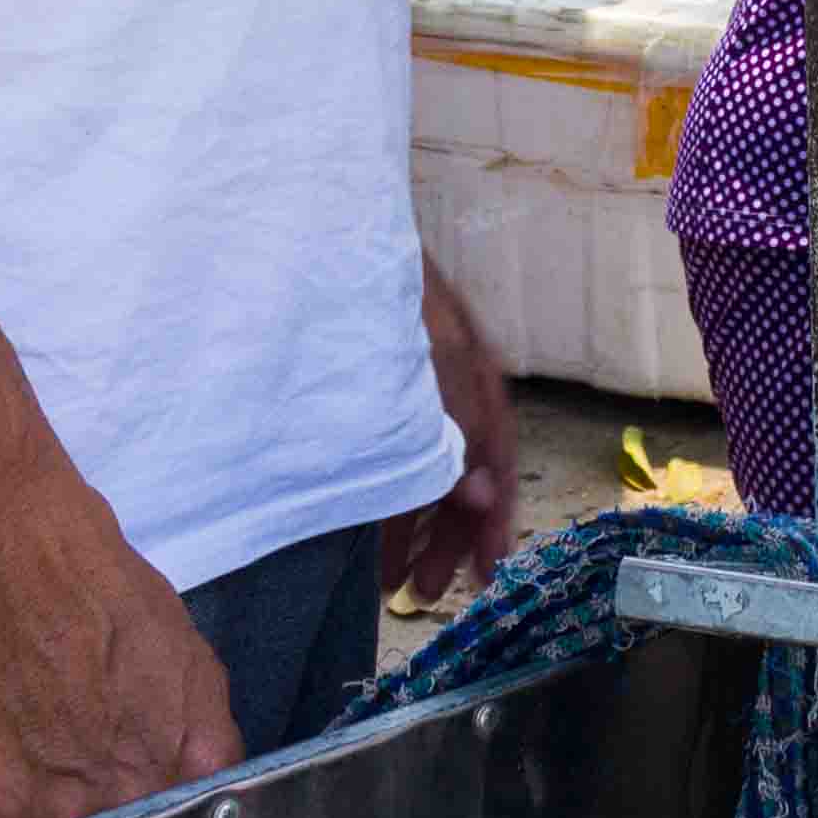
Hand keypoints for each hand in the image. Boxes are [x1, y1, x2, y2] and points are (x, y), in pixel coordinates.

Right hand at [0, 475, 238, 817]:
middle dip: (134, 814)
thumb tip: (206, 786)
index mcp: (194, 766)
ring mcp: (68, 811)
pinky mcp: (7, 808)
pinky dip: (27, 801)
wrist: (31, 576)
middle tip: (112, 770)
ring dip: (78, 814)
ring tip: (66, 753)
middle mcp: (133, 800)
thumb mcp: (198, 667)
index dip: (187, 809)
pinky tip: (31, 751)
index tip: (171, 798)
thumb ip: (208, 740)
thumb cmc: (119, 607)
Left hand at [381, 271, 521, 607]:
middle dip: (448, 534)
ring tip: (394, 580)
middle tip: (428, 592)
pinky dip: (384, 489)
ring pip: (423, 462)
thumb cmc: (378, 286)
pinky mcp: (367, 379)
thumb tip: (484, 499)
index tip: (486, 572)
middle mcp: (448, 378)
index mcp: (471, 370)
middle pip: (461, 467)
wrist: (322, 225)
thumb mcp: (425, 357)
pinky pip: (389, 446)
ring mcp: (409, 377)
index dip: (493, 517)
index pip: (495, 456)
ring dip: (414, 522)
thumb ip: (452, 428)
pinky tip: (366, 522)